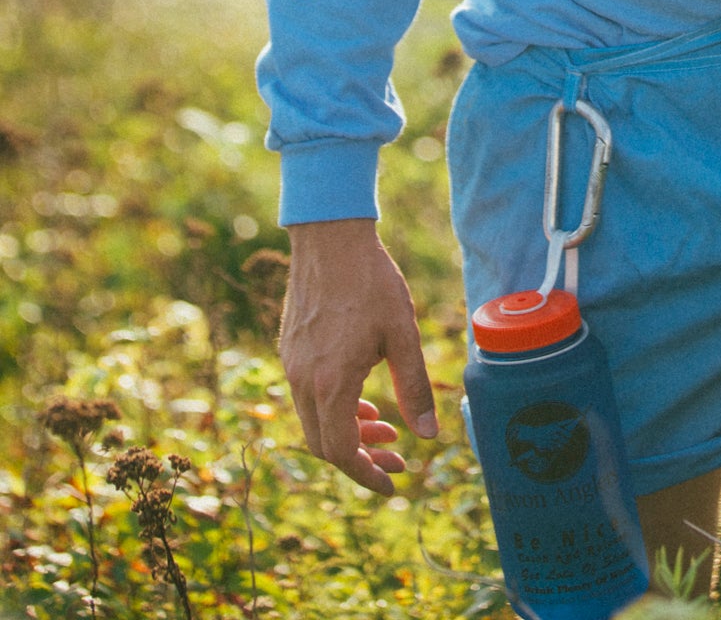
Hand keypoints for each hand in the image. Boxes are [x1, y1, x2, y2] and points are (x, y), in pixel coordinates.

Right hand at [280, 218, 438, 495]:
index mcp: (331, 384)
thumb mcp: (402, 334)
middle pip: (324, 445)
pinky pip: (309, 397)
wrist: (330, 237)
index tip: (393, 484)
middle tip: (397, 458)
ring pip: (315, 421)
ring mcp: (293, 365)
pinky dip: (335, 409)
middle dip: (361, 459)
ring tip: (385, 426)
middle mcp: (304, 381)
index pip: (342, 453)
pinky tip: (363, 397)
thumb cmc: (371, 282)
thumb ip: (413, 387)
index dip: (367, 476)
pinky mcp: (292, 350)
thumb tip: (426, 436)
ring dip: (348, 433)